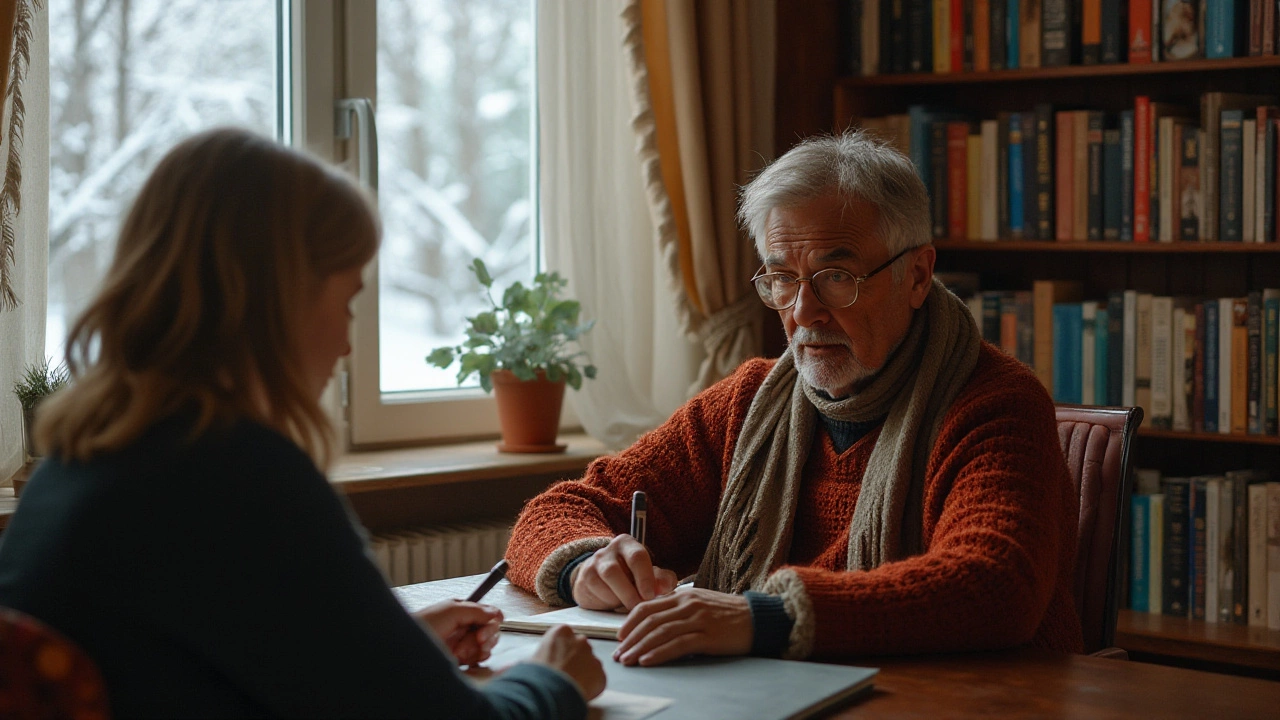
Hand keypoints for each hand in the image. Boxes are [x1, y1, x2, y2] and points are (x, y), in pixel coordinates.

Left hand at [415, 599, 502, 665]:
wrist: (405, 651)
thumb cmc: (421, 626)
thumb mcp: (450, 611)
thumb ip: (475, 610)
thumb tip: (495, 613)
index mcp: (461, 612)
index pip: (488, 614)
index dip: (491, 622)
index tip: (485, 628)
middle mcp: (463, 627)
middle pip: (490, 631)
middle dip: (486, 636)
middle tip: (478, 640)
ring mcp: (461, 644)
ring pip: (485, 646)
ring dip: (476, 649)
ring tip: (460, 651)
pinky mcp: (459, 660)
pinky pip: (478, 660)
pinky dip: (473, 659)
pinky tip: (461, 658)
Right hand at [526, 624, 605, 699]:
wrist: (550, 691)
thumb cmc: (536, 675)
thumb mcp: (527, 663)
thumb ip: (527, 661)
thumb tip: (507, 669)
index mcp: (561, 632)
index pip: (565, 636)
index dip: (561, 650)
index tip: (556, 660)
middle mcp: (580, 639)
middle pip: (580, 648)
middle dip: (575, 659)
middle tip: (565, 673)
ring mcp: (593, 655)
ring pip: (590, 663)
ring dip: (584, 672)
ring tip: (571, 684)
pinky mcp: (601, 673)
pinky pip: (598, 678)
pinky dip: (592, 685)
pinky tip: (580, 690)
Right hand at [571, 535, 677, 610]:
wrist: (602, 580)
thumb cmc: (631, 577)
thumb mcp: (649, 576)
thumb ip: (662, 579)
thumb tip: (664, 587)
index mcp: (627, 544)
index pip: (637, 556)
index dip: (645, 577)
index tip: (651, 595)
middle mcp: (608, 550)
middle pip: (615, 570)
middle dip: (629, 592)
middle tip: (639, 607)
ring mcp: (593, 563)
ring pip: (604, 582)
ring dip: (619, 598)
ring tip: (629, 607)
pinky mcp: (584, 578)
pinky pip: (595, 591)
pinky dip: (607, 601)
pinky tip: (615, 604)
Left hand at [613, 588, 752, 666]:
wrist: (757, 618)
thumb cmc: (727, 613)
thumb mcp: (700, 603)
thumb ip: (678, 608)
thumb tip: (654, 621)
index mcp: (683, 595)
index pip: (648, 606)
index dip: (630, 622)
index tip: (620, 636)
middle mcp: (687, 605)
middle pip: (650, 621)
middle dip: (631, 639)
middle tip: (618, 654)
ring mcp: (698, 620)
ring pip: (660, 633)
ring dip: (640, 648)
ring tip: (628, 660)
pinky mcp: (708, 637)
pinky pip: (678, 645)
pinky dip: (660, 653)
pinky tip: (648, 660)